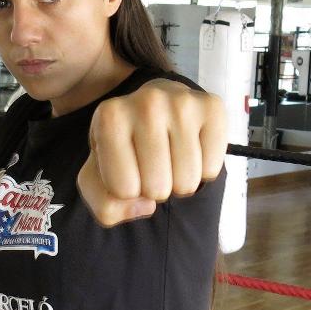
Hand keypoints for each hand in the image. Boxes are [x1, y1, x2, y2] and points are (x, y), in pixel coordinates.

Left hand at [78, 79, 225, 226]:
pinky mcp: (212, 108)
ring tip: (170, 157)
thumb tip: (146, 206)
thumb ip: (105, 206)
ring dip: (179, 181)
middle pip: (157, 188)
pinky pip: (211, 170)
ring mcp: (182, 103)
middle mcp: (146, 103)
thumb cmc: (125, 147)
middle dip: (155, 188)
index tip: (128, 167)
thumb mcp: (97, 178)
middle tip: (152, 164)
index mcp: (109, 118)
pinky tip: (190, 149)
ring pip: (187, 182)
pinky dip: (202, 171)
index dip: (127, 190)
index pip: (123, 190)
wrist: (154, 106)